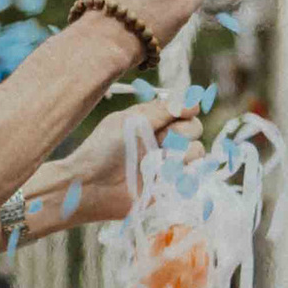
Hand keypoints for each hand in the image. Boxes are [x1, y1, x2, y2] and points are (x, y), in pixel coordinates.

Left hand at [39, 99, 196, 227]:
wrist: (90, 186)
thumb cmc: (104, 149)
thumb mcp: (132, 121)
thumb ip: (163, 110)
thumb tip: (195, 101)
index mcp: (151, 119)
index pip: (184, 108)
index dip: (188, 109)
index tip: (182, 113)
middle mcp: (161, 139)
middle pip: (194, 128)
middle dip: (182, 133)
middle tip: (160, 142)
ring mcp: (165, 162)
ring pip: (197, 151)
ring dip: (183, 154)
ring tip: (160, 162)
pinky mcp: (167, 184)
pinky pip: (191, 176)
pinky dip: (183, 173)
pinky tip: (164, 176)